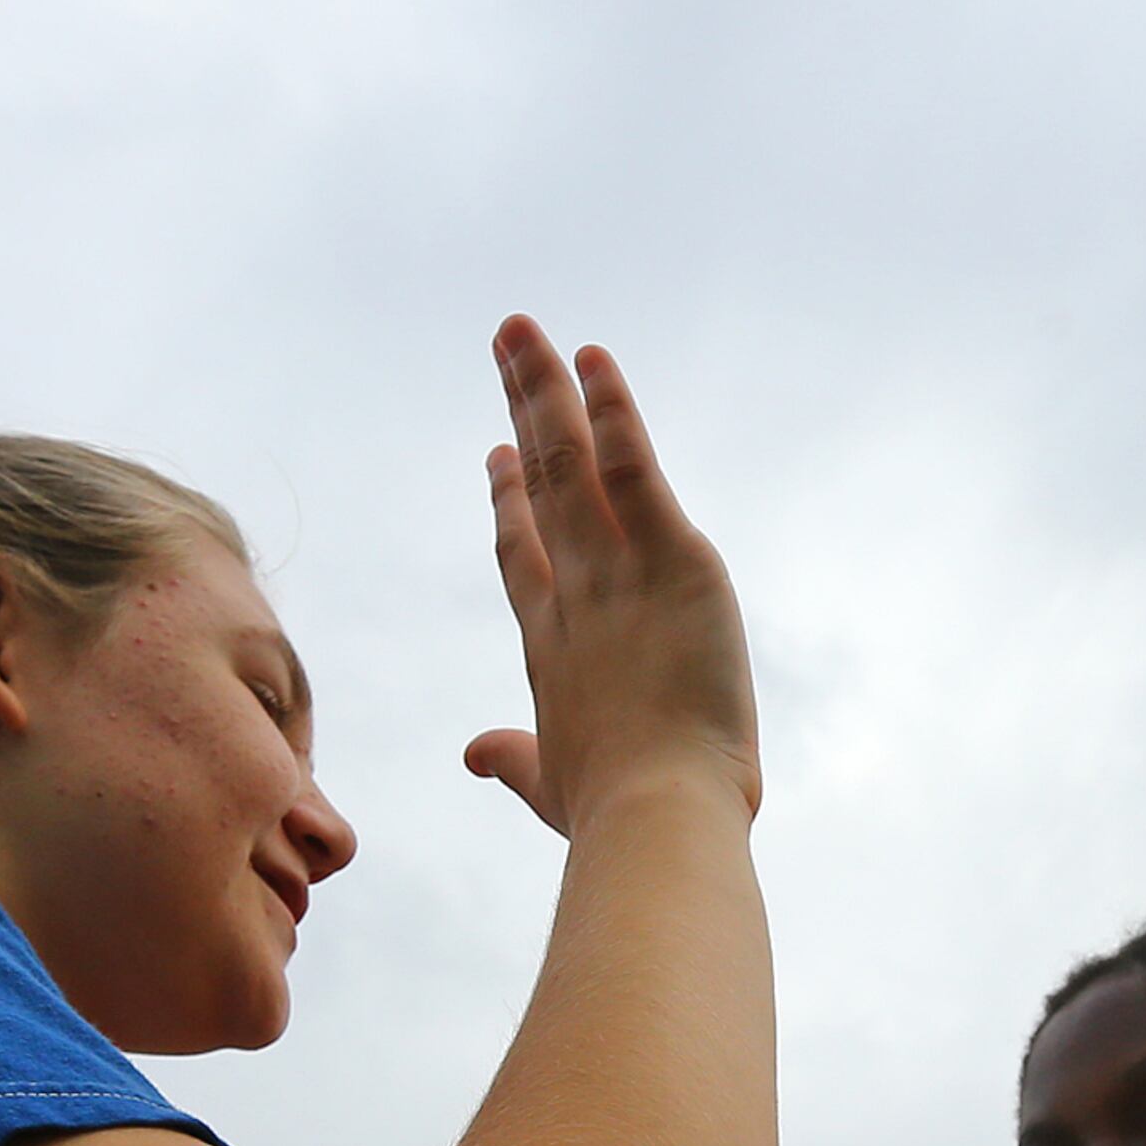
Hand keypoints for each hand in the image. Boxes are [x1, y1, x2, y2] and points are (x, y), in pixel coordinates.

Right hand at [464, 316, 760, 836]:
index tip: (499, 458)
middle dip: (520, 410)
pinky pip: (633, 467)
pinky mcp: (672, 558)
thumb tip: (473, 753)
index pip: (522, 555)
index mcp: (547, 647)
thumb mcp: (548, 786)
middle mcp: (570, 595)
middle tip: (506, 352)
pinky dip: (613, 411)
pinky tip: (594, 362)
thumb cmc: (610, 814)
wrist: (654, 811)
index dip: (510, 504)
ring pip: (571, 461)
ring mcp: (613, 571)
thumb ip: (511, 760)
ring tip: (524, 331)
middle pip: (537, 485)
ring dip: (545, 389)